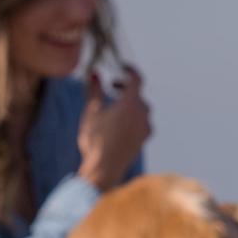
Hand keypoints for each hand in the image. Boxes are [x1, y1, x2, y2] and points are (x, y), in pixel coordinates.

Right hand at [77, 65, 151, 190]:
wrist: (104, 170)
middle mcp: (143, 114)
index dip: (130, 70)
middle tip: (112, 86)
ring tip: (114, 106)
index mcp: (130, 103)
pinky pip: (142, 121)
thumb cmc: (95, 140)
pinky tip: (120, 122)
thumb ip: (95, 90)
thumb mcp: (92, 112)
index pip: (136, 79)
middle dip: (125, 88)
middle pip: (138, 94)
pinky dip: (133, 116)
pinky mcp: (144, 138)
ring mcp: (145, 127)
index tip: (122, 67)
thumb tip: (94, 73)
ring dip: (129, 103)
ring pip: (141, 108)